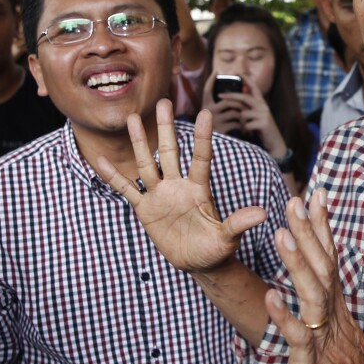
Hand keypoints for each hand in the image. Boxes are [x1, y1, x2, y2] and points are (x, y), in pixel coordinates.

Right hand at [94, 98, 266, 274]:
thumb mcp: (228, 237)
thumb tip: (262, 213)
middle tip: (164, 101)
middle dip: (166, 128)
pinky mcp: (146, 208)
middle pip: (171, 152)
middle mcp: (179, 185)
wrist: (199, 262)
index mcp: (199, 189)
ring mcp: (160, 195)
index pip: (201, 159)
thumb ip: (239, 223)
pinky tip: (101, 160)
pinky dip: (114, 176)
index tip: (205, 113)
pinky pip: (127, 189)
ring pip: (147, 164)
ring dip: (140, 143)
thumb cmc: (217, 249)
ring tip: (132, 118)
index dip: (202, 138)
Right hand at [201, 73, 243, 135]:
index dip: (211, 79)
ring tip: (245, 116)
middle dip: (240, 102)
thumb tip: (224, 84)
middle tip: (247, 103)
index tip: (217, 71)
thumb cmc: (212, 126)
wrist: (208, 144)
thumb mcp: (210, 114)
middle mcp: (208, 111)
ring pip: (235, 112)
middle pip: (229, 101)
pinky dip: (241, 124)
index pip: (207, 89)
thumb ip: (217, 103)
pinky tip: (242, 126)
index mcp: (205, 106)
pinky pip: (236, 123)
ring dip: (242, 114)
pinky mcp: (221, 130)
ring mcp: (214, 120)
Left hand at [219, 74, 286, 157]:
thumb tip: (236, 101)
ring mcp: (264, 114)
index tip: (238, 72)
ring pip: (243, 114)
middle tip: (219, 95)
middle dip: (230, 96)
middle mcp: (263, 106)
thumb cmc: (262, 129)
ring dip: (241, 123)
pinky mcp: (264, 123)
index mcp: (261, 103)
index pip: (254, 88)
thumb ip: (249, 108)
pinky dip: (245, 130)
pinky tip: (250, 134)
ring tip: (245, 129)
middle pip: (244, 97)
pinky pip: (247, 124)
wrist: (274, 142)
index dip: (246, 79)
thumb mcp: (256, 116)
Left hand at [265, 190, 363, 363]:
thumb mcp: (338, 331)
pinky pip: (299, 339)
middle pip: (321, 268)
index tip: (315, 193)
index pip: (329, 258)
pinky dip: (285, 318)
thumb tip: (317, 275)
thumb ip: (327, 303)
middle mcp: (332, 316)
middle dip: (307, 233)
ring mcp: (323, 340)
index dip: (321, 226)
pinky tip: (271, 297)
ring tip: (282, 235)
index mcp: (335, 306)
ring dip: (297, 264)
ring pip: (312, 295)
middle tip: (294, 199)